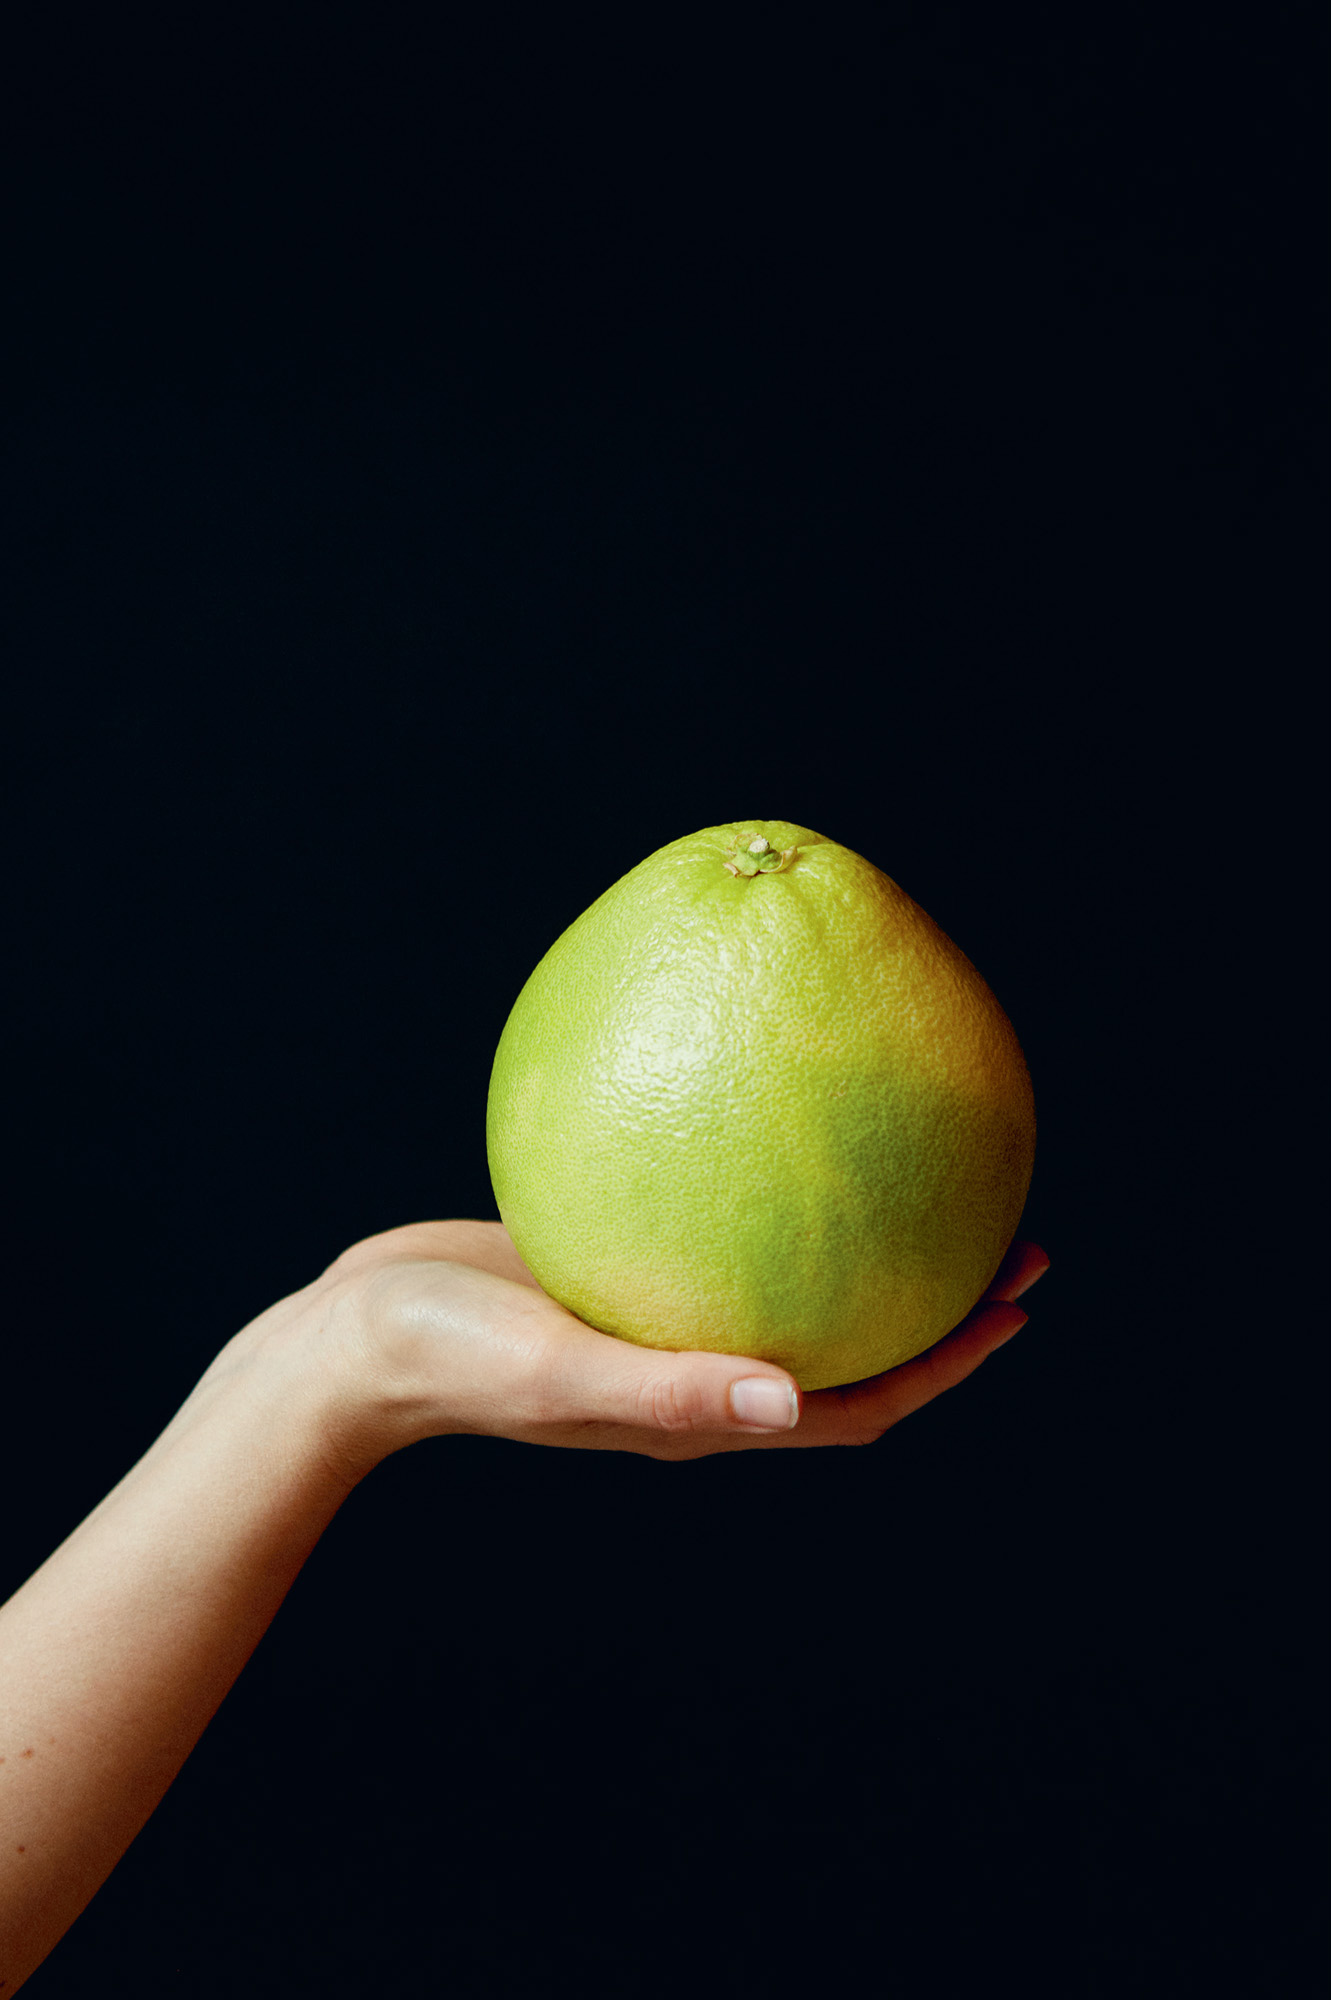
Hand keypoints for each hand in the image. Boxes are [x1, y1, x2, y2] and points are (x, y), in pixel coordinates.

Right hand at [286, 1221, 1050, 1476]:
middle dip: (939, 1305)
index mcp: (701, 1413)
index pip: (856, 1404)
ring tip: (922, 1179)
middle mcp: (696, 1375)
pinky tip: (779, 1125)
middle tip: (1011, 1232)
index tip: (1017, 1303)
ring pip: (794, 1289)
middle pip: (849, 1348)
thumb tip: (793, 1401)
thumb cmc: (441, 1355)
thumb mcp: (551, 1368)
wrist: (349, 1339)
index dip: (946, 1363)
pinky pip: (725, 1235)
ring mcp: (660, 1325)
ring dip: (869, 1251)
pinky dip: (776, 1201)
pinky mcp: (620, 1277)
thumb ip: (664, 1390)